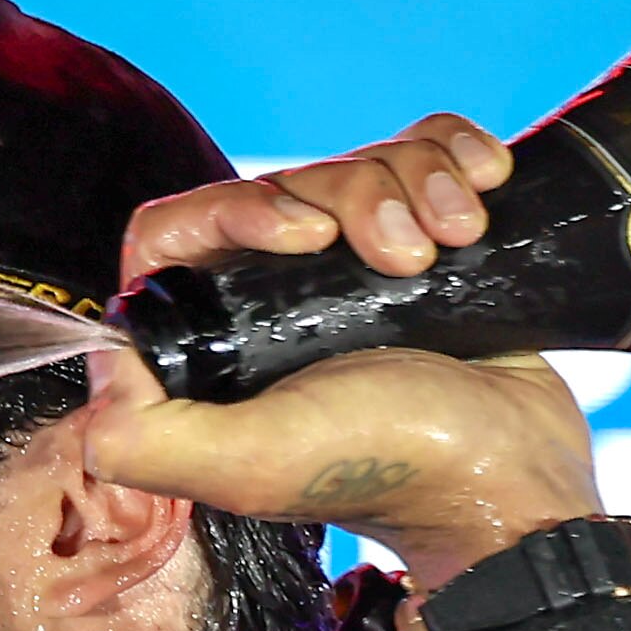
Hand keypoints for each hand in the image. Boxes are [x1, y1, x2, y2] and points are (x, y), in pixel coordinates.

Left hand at [95, 114, 599, 586]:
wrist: (520, 474)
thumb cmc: (394, 469)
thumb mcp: (249, 466)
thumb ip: (143, 438)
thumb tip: (110, 359)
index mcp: (219, 342)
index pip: (182, 229)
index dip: (236, 209)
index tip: (306, 236)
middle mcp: (278, 303)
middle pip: (286, 184)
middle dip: (353, 199)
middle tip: (404, 255)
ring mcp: (357, 274)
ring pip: (362, 164)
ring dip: (418, 183)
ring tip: (457, 238)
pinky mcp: (429, 249)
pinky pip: (424, 156)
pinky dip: (456, 158)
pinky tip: (486, 189)